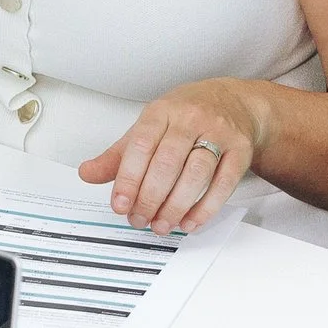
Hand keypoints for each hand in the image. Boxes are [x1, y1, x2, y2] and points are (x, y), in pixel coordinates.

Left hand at [80, 80, 265, 230]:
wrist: (234, 102)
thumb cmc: (186, 117)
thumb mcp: (148, 127)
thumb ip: (119, 155)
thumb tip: (87, 173)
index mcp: (162, 111)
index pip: (141, 146)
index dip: (128, 179)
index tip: (120, 205)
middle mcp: (190, 119)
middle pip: (167, 163)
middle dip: (150, 198)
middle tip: (139, 220)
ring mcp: (219, 133)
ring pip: (196, 174)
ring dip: (175, 206)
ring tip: (162, 225)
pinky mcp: (240, 150)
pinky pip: (223, 184)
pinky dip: (205, 208)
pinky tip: (189, 222)